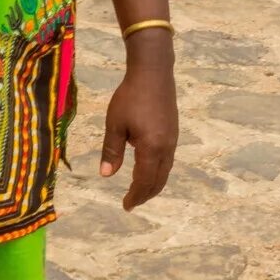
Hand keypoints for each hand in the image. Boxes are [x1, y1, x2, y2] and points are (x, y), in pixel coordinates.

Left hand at [99, 54, 177, 210]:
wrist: (153, 74)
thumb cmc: (129, 98)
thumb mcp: (114, 124)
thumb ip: (111, 151)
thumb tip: (106, 175)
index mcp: (151, 148)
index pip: (144, 180)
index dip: (135, 195)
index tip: (125, 206)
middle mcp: (166, 148)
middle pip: (158, 179)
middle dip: (146, 194)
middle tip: (132, 203)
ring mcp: (172, 140)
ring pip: (165, 170)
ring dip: (153, 183)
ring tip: (140, 191)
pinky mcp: (173, 132)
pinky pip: (167, 160)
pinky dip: (158, 171)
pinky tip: (148, 170)